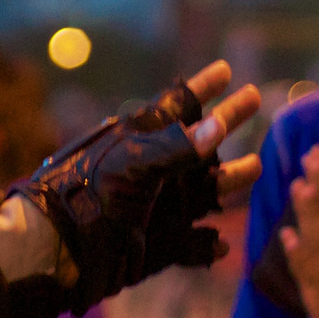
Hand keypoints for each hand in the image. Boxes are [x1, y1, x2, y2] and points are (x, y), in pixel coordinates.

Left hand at [16, 61, 260, 310]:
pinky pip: (193, 244)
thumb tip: (217, 126)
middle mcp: (157, 170)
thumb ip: (176, 147)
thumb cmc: (92, 193)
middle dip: (229, 119)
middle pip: (203, 141)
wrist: (62, 247)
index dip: (202, 87)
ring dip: (231, 179)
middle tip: (254, 96)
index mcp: (145, 141)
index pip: (179, 104)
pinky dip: (209, 244)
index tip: (224, 70)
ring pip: (206, 191)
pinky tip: (222, 243)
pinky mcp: (159, 246)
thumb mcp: (134, 162)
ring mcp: (160, 208)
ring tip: (255, 166)